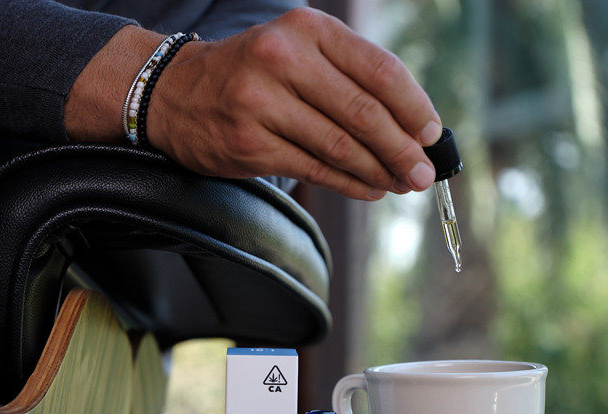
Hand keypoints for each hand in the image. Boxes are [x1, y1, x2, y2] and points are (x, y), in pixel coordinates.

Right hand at [149, 7, 442, 199]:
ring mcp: (262, 103)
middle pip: (364, 112)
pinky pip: (313, 169)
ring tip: (399, 184)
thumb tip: (410, 122)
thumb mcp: (296, 49)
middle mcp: (283, 60)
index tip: (432, 134)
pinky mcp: (249, 143)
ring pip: (340, 146)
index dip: (413, 107)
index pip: (379, 70)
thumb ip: (348, 74)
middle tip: (423, 173)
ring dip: (378, 171)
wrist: (175, 93)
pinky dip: (348, 183)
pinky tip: (368, 189)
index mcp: (306, 30)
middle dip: (401, 149)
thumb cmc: (250, 73)